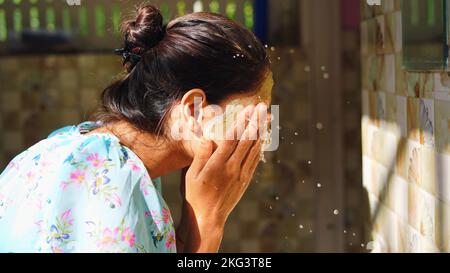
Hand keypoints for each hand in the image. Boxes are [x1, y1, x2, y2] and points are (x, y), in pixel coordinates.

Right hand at [184, 103, 267, 225]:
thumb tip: (207, 138)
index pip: (232, 138)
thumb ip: (200, 156)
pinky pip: (255, 160)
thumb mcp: (191, 176)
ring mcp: (241, 175)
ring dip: (260, 131)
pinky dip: (259, 147)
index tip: (247, 109)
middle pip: (246, 140)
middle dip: (254, 121)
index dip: (241, 122)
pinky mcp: (245, 181)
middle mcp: (232, 168)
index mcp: (217, 165)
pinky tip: (262, 138)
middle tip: (261, 106)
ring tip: (265, 117)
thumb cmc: (195, 196)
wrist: (207, 219)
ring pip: (254, 149)